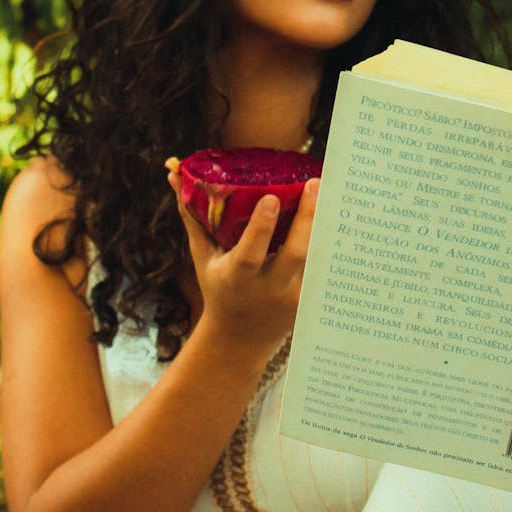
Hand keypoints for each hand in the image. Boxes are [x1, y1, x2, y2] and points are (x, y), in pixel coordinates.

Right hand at [167, 167, 318, 353]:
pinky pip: (323, 265)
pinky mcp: (310, 298)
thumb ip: (192, 215)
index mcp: (236, 277)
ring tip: (331, 190)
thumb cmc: (218, 286)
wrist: (240, 338)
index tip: (271, 198)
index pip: (250, 254)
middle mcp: (267, 288)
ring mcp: (292, 296)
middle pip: (294, 254)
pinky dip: (330, 239)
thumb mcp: (203, 255)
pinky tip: (338, 212)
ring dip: (324, 225)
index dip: (261, 227)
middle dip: (306, 219)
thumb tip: (173, 173)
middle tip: (313, 183)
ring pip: (315, 259)